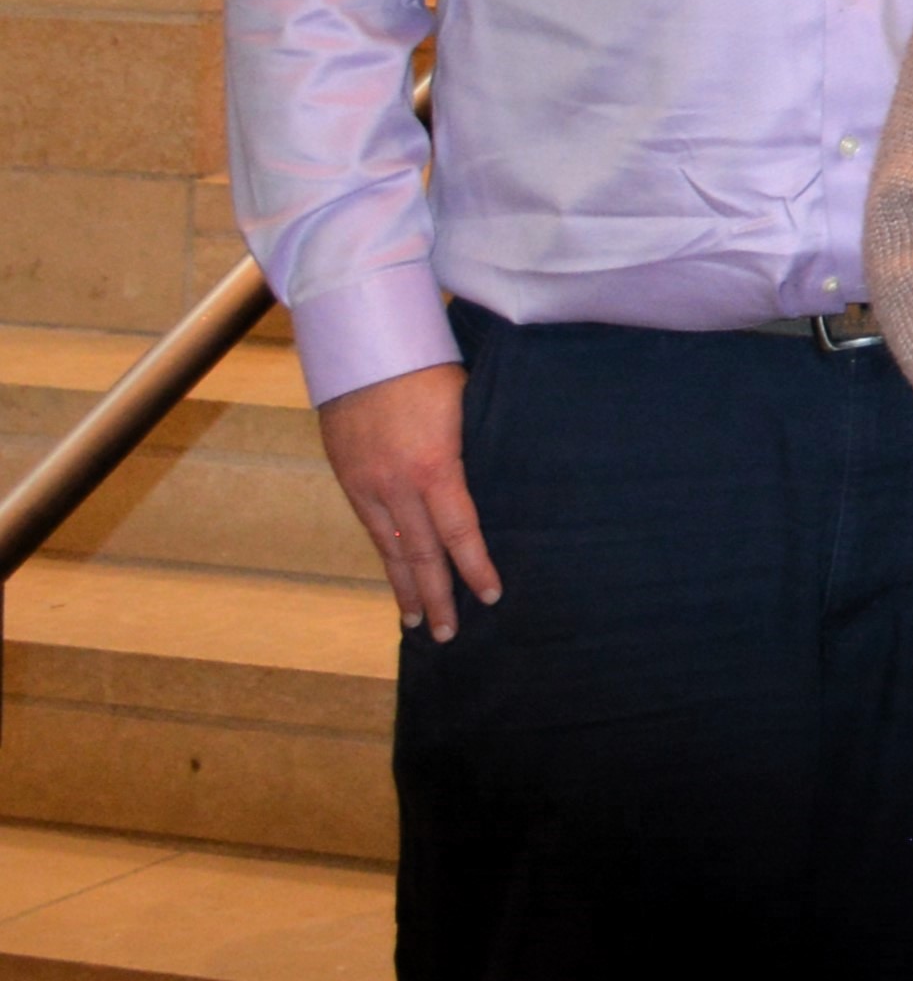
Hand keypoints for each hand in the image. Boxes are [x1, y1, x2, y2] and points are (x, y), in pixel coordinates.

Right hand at [318, 364, 498, 640]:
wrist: (361, 346)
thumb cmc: (426, 368)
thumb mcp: (466, 407)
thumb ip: (473, 452)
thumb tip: (496, 485)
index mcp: (434, 467)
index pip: (459, 532)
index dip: (475, 567)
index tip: (490, 597)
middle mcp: (396, 485)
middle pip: (419, 553)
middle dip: (436, 596)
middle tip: (447, 635)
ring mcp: (366, 484)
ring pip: (389, 548)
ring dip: (404, 587)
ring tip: (416, 621)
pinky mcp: (348, 478)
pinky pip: (370, 528)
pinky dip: (383, 556)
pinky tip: (394, 575)